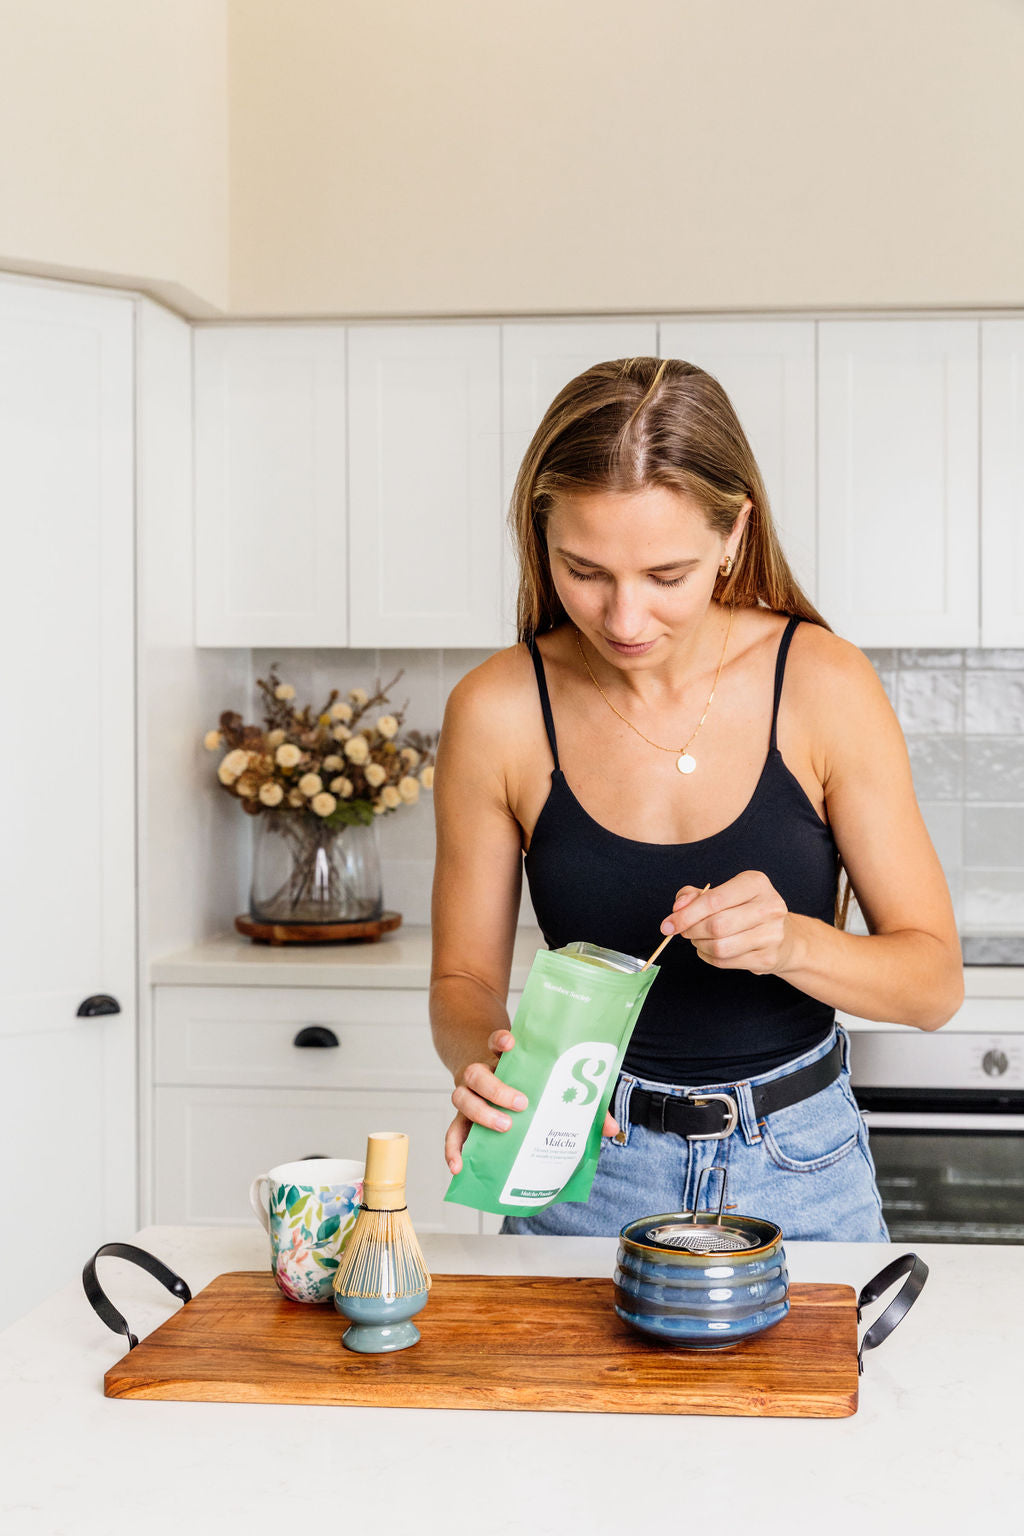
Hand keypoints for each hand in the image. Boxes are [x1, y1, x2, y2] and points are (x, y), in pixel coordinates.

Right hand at [444, 1030, 621, 1173]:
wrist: (492, 1081)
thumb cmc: (529, 1084)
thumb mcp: (552, 1086)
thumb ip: (583, 1104)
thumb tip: (612, 1129)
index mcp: (504, 1061)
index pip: (497, 1041)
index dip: (501, 1040)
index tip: (511, 1044)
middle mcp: (483, 1073)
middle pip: (476, 1073)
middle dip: (497, 1088)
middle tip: (522, 1103)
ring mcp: (470, 1094)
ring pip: (461, 1097)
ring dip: (481, 1112)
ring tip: (505, 1127)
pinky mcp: (463, 1118)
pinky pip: (453, 1131)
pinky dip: (453, 1148)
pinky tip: (459, 1167)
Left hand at [659, 872, 796, 975]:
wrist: (783, 935)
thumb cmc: (744, 909)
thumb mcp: (722, 893)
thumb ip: (694, 896)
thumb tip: (678, 907)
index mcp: (756, 883)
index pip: (714, 900)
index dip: (686, 914)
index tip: (667, 924)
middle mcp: (770, 906)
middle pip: (716, 925)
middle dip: (692, 931)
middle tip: (684, 932)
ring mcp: (772, 934)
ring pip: (720, 947)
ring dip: (700, 945)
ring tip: (698, 939)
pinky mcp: (768, 958)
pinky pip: (726, 961)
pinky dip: (708, 957)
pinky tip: (709, 950)